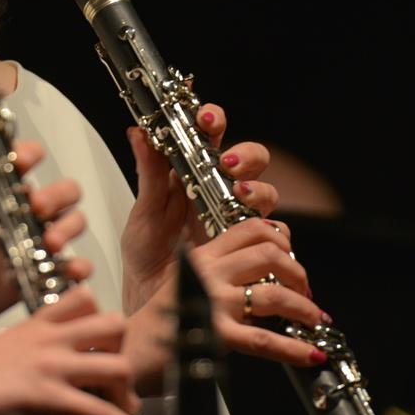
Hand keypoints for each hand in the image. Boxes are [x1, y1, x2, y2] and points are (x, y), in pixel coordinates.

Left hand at [0, 139, 90, 350]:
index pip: (25, 160)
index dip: (31, 155)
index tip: (24, 162)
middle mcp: (17, 215)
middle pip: (62, 192)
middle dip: (58, 195)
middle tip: (37, 207)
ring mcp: (29, 246)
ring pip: (72, 224)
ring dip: (70, 227)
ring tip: (51, 242)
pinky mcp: (34, 277)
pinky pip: (69, 268)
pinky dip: (77, 267)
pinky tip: (68, 270)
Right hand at [0, 286, 155, 414]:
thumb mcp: (4, 348)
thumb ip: (32, 349)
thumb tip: (49, 370)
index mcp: (37, 323)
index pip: (85, 298)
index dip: (101, 318)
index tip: (102, 343)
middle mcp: (50, 339)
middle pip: (114, 325)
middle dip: (124, 351)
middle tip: (115, 378)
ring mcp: (51, 367)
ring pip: (117, 366)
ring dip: (127, 393)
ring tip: (125, 411)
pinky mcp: (47, 398)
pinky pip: (100, 412)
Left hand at [120, 103, 280, 314]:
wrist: (153, 297)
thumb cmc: (146, 253)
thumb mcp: (143, 213)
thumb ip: (148, 174)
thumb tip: (140, 133)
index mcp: (192, 173)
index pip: (210, 135)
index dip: (214, 119)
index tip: (206, 117)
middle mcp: (220, 190)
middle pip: (250, 158)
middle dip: (245, 155)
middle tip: (229, 163)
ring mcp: (238, 216)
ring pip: (265, 191)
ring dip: (257, 189)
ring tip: (240, 196)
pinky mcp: (250, 244)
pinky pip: (274, 232)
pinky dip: (272, 230)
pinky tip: (259, 232)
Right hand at [124, 218, 323, 391]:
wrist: (128, 351)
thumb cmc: (157, 325)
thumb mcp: (184, 284)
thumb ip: (217, 277)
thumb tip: (259, 283)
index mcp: (202, 257)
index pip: (251, 229)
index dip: (282, 240)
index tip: (292, 260)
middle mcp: (208, 272)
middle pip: (269, 253)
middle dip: (298, 272)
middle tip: (305, 292)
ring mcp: (211, 302)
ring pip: (274, 293)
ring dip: (303, 308)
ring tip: (314, 320)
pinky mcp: (214, 334)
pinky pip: (264, 340)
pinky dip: (293, 349)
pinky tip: (310, 355)